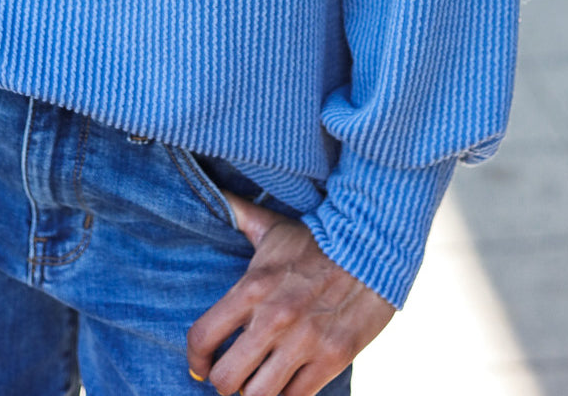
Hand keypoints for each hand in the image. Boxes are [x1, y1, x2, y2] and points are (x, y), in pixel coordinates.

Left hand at [186, 191, 395, 395]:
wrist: (372, 244)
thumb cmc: (315, 239)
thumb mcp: (271, 226)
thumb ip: (237, 213)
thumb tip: (212, 192)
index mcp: (252, 288)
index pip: (203, 337)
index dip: (195, 361)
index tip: (199, 367)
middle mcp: (273, 318)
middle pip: (226, 380)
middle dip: (225, 383)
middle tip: (234, 375)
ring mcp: (304, 342)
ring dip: (256, 392)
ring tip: (260, 381)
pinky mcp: (333, 358)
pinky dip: (287, 395)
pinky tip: (287, 383)